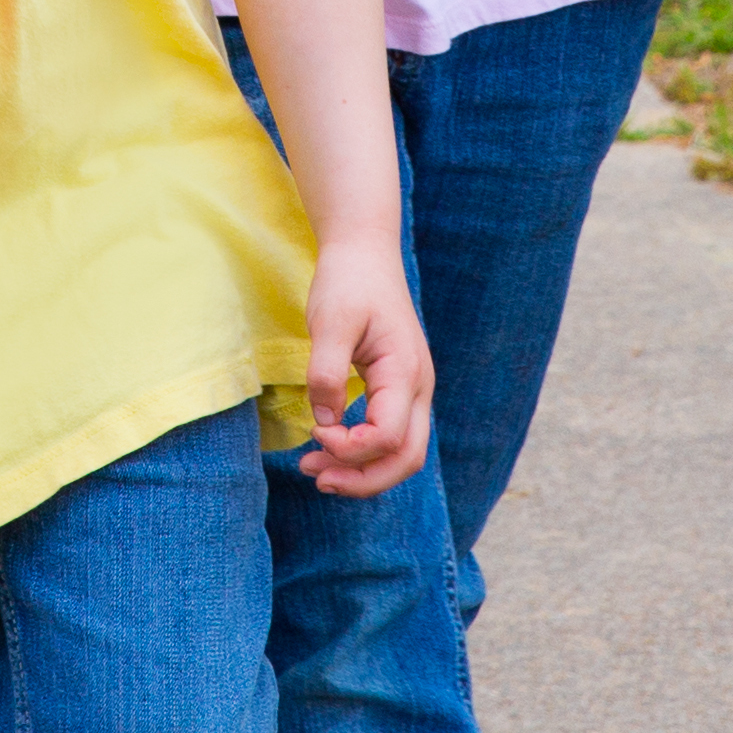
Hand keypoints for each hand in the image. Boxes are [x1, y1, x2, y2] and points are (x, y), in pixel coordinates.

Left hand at [290, 235, 434, 496]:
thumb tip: (325, 423)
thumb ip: (326, 373)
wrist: (365, 253)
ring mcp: (412, 390)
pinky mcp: (397, 389)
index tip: (314, 430)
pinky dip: (363, 452)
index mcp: (405, 372)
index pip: (389, 436)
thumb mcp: (330, 321)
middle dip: (364, 479)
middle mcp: (418, 388)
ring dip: (362, 470)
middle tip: (316, 477)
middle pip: (407, 458)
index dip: (351, 448)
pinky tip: (330, 446)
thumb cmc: (348, 282)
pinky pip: (390, 435)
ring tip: (314, 469)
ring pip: (402, 452)